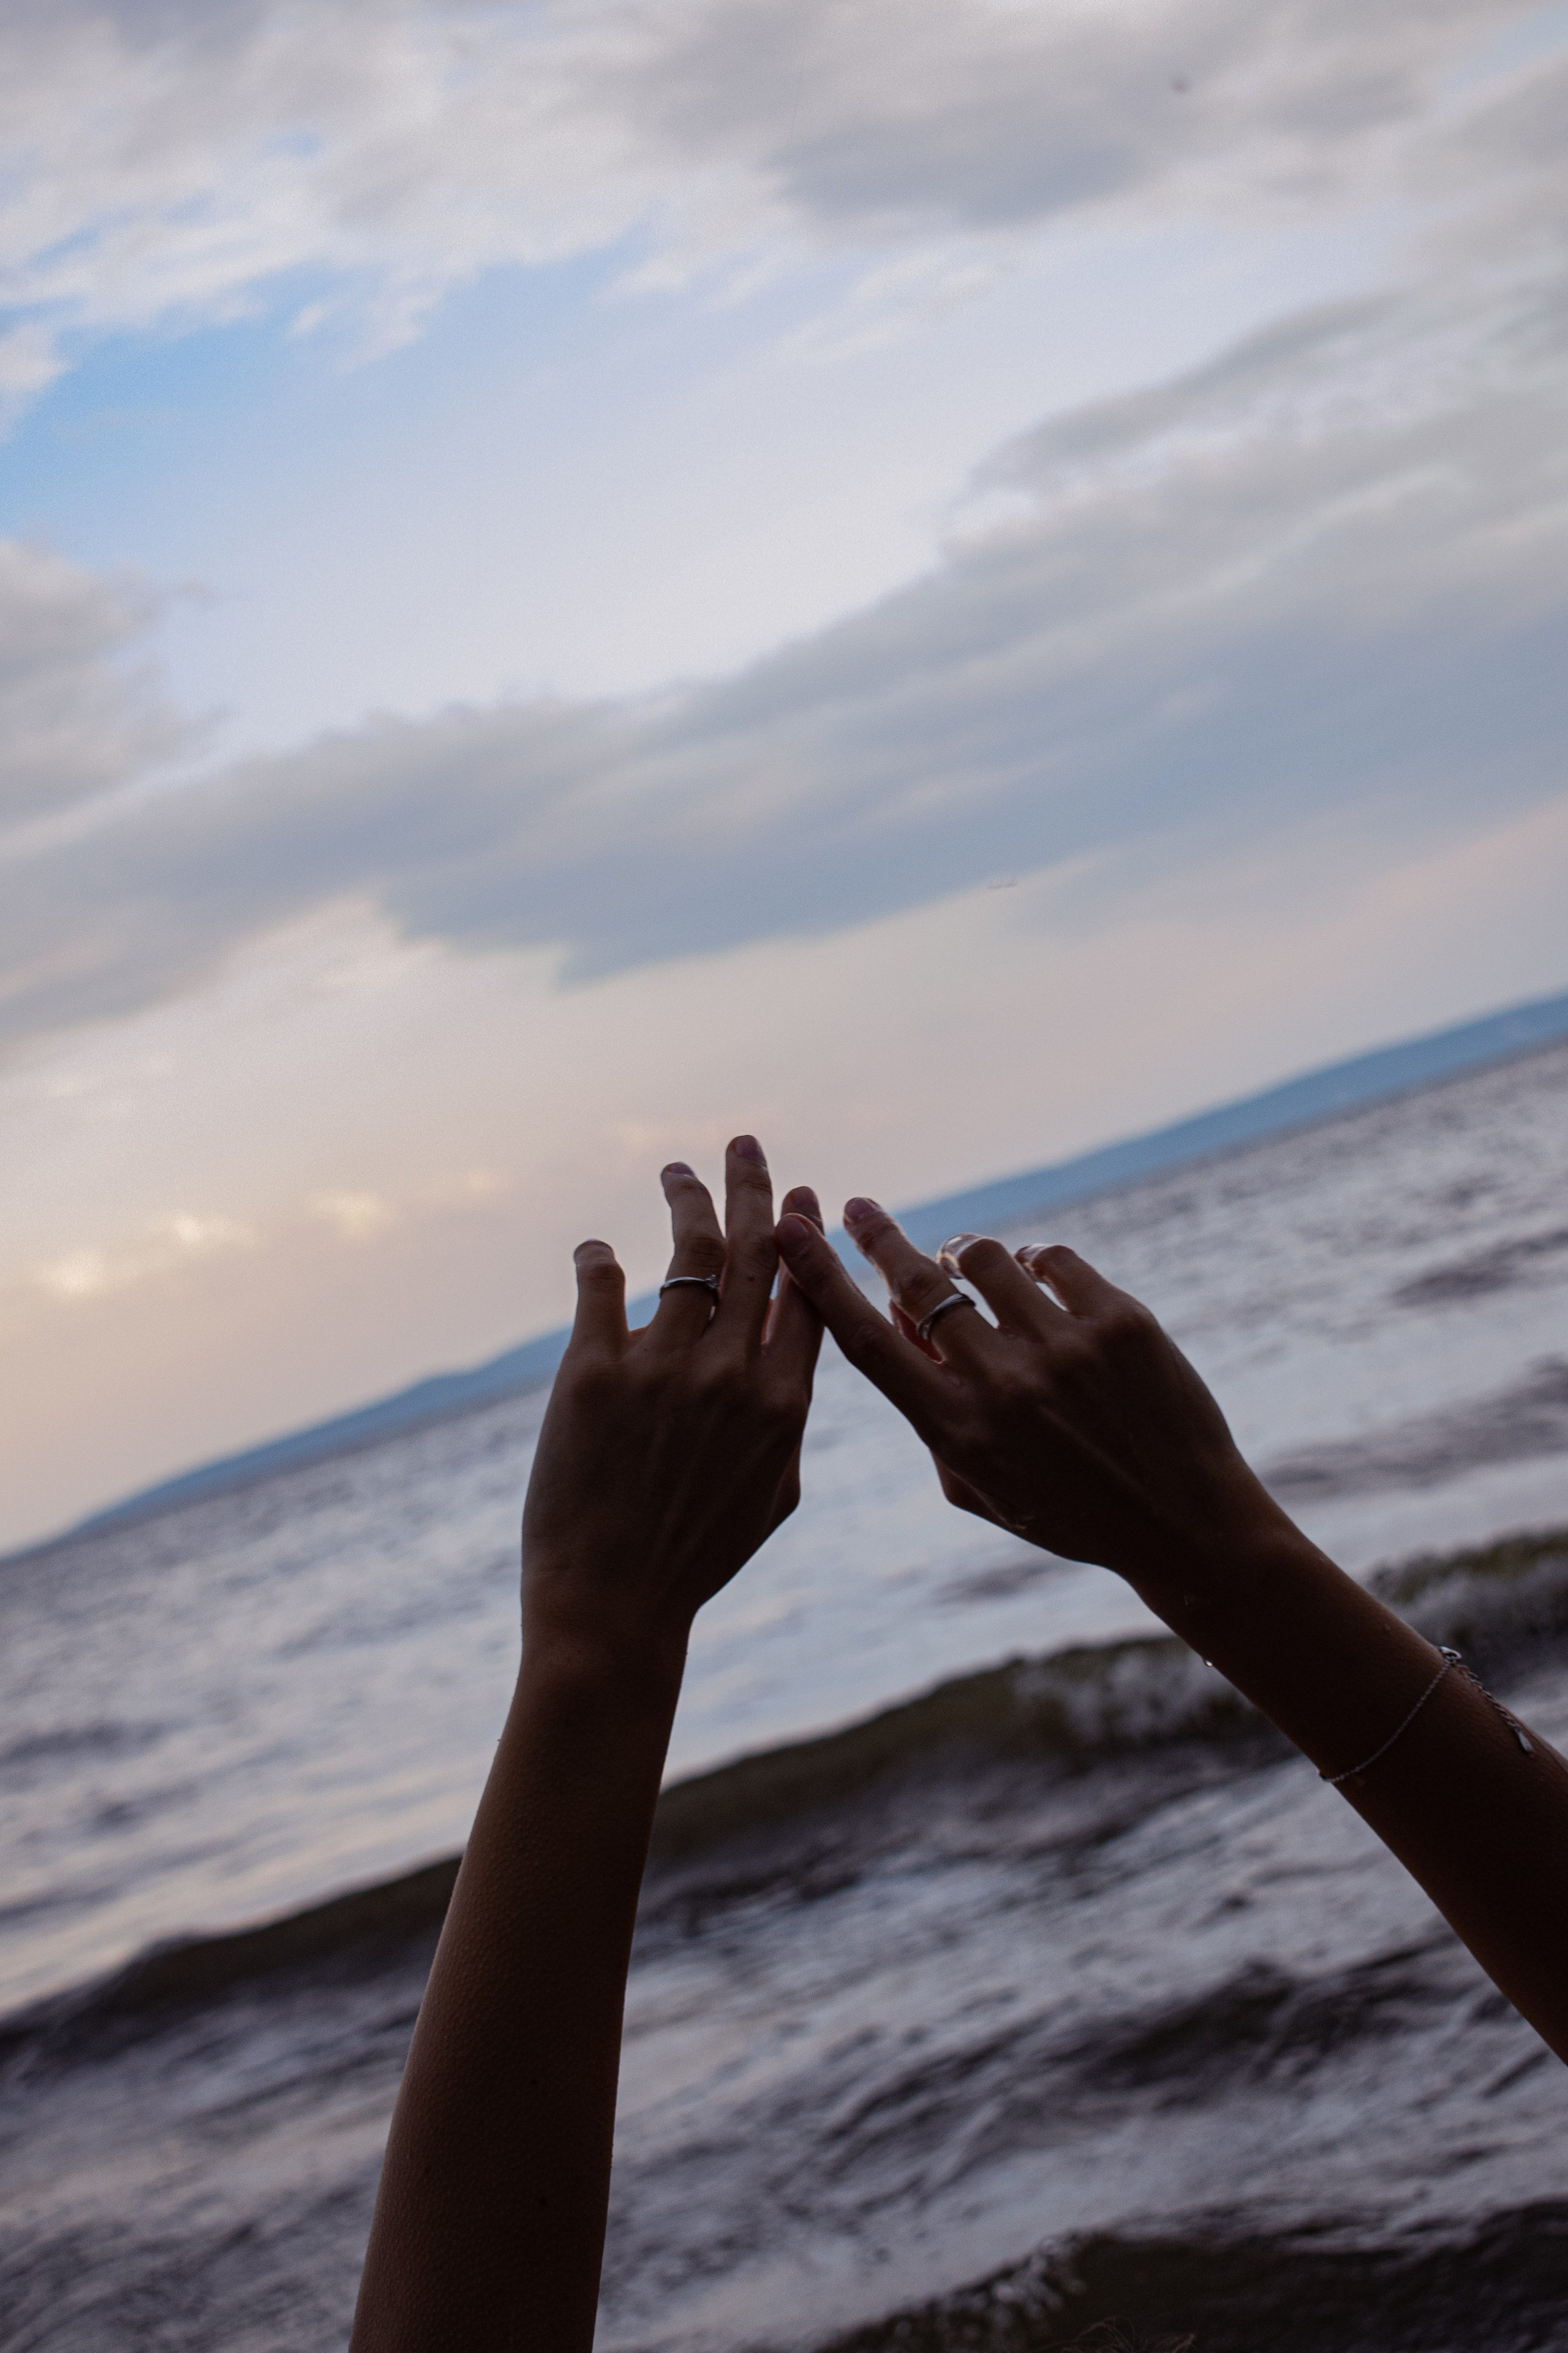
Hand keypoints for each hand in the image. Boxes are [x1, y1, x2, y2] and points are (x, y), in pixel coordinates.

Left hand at [521, 1139, 823, 1672]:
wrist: (614, 1606)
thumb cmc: (697, 1555)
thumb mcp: (773, 1490)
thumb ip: (787, 1412)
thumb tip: (788, 1340)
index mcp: (782, 1403)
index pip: (804, 1291)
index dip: (801, 1235)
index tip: (798, 1195)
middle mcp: (728, 1374)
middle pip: (752, 1252)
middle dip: (753, 1186)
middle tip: (744, 1144)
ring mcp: (660, 1370)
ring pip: (684, 1253)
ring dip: (683, 1199)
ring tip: (676, 1171)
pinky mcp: (591, 1375)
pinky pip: (600, 1284)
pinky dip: (598, 1257)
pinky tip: (597, 1247)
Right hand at [774, 1198, 1283, 1589]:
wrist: (1183, 1524)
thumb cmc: (1066, 1509)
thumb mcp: (979, 1481)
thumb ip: (929, 1408)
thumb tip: (901, 1314)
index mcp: (959, 1431)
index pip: (869, 1341)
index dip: (821, 1280)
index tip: (791, 1232)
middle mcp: (1006, 1384)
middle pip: (920, 1284)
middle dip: (876, 1237)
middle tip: (856, 1208)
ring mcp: (1066, 1348)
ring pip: (987, 1259)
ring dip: (962, 1250)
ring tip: (961, 1258)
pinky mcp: (1122, 1322)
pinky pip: (1053, 1259)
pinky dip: (1031, 1259)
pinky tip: (1029, 1273)